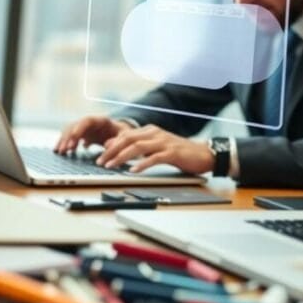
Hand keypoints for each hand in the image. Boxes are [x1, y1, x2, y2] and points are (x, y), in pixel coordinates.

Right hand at [54, 116, 134, 152]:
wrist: (122, 135)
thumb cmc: (124, 135)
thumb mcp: (126, 137)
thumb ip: (118, 140)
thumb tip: (107, 145)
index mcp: (102, 120)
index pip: (88, 120)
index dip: (80, 127)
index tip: (74, 136)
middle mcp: (91, 122)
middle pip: (76, 126)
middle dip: (69, 137)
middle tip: (65, 149)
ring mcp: (86, 128)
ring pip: (70, 131)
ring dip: (65, 141)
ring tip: (61, 152)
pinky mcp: (83, 135)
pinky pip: (71, 138)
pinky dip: (66, 144)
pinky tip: (64, 152)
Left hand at [96, 124, 214, 174]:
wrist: (204, 154)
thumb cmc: (179, 152)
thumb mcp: (156, 148)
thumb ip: (139, 147)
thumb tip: (118, 149)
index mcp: (150, 131)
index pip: (125, 134)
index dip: (111, 144)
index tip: (99, 154)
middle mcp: (155, 133)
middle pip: (128, 139)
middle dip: (111, 150)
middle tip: (99, 161)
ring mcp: (164, 142)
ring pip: (137, 147)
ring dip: (121, 157)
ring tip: (111, 166)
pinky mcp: (173, 153)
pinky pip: (154, 158)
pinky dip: (142, 164)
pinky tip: (133, 170)